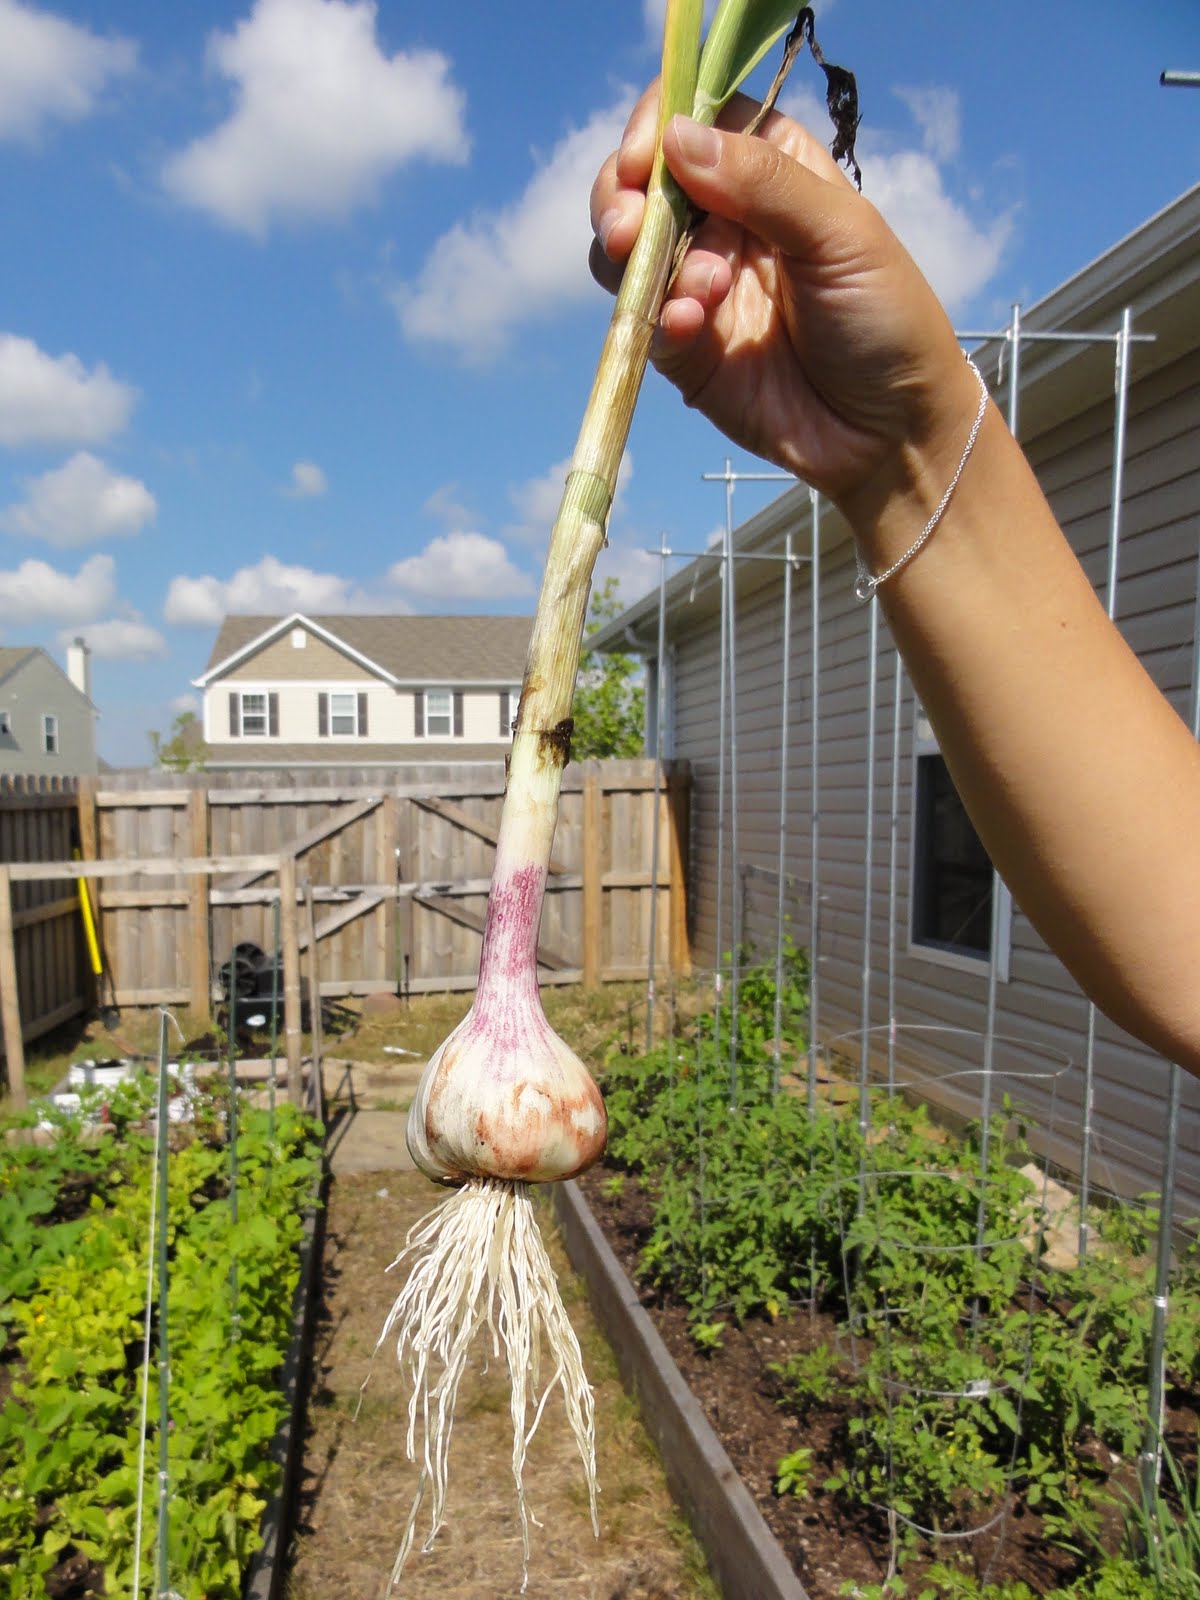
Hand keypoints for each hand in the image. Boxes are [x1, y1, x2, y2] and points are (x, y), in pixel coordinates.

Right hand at [589, 86, 980, 530]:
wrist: (890, 433)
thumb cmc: (886, 320)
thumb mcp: (841, 235)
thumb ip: (763, 182)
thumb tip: (677, 135)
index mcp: (772, 172)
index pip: (698, 119)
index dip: (660, 126)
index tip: (644, 155)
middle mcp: (728, 222)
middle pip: (645, 183)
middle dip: (623, 198)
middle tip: (628, 227)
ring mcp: (701, 287)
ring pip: (628, 253)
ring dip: (635, 261)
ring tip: (689, 287)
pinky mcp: (689, 350)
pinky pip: (647, 324)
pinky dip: (659, 320)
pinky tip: (693, 325)